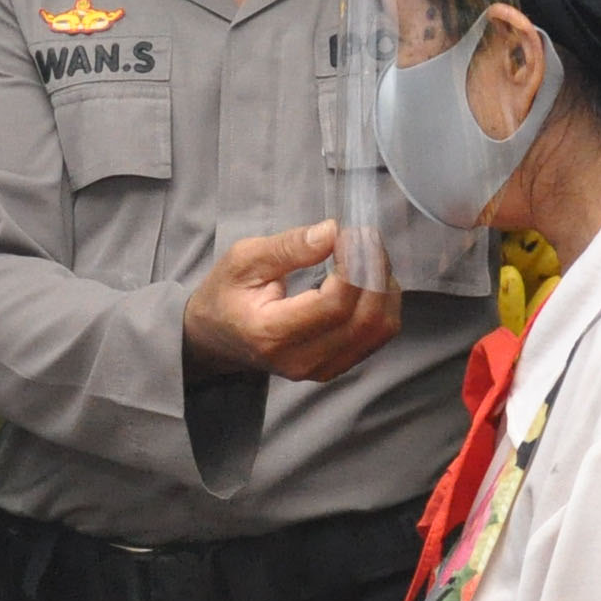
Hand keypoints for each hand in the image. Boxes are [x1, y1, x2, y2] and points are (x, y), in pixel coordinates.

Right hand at [185, 223, 401, 382]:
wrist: (216, 339)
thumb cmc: (227, 295)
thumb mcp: (244, 259)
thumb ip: (288, 247)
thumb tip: (333, 231)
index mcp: (271, 333)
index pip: (334, 304)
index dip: (354, 264)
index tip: (352, 233)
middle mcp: (301, 360)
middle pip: (365, 319)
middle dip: (375, 271)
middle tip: (366, 237)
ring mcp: (321, 369)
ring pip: (380, 329)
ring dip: (384, 286)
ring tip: (367, 255)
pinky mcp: (335, 367)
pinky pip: (378, 337)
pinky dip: (382, 303)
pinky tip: (367, 279)